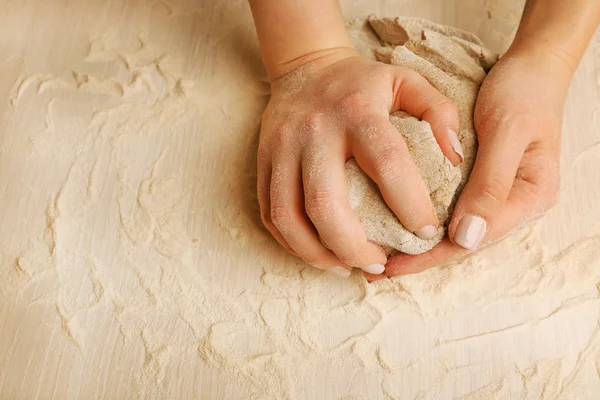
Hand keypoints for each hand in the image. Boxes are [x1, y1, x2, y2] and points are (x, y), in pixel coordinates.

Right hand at [257, 48, 460, 276]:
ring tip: (346, 267)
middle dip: (353, 247)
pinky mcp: (262, 161)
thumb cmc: (362, 83)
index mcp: (358, 112)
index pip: (387, 164)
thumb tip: (455, 160)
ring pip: (288, 216)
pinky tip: (318, 252)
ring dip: (317, 253)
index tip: (425, 232)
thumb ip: (438, 113)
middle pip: (325, 204)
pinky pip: (269, 213)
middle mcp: (314, 131)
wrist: (305, 68)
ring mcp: (282, 148)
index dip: (409, 205)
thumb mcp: (407, 82)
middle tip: (378, 264)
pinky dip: (292, 243)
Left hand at [376, 48, 572, 279]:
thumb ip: (489, 184)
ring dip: (422, 244)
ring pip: (457, 230)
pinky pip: (454, 209)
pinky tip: (402, 226)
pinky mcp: (484, 182)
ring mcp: (500, 194)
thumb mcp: (506, 133)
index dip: (433, 254)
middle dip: (422, 257)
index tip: (395, 263)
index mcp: (530, 196)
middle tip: (379, 269)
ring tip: (384, 257)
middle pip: (464, 240)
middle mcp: (516, 203)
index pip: (476, 237)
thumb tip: (466, 238)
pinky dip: (428, 220)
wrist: (532, 66)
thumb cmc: (522, 94)